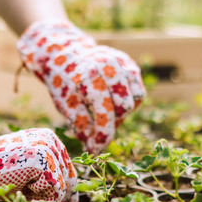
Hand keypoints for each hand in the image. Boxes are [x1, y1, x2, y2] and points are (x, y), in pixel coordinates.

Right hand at [0, 115, 75, 201]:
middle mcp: (51, 142)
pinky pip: (51, 190)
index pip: (67, 171)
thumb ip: (43, 184)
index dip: (65, 194)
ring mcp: (47, 149)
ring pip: (59, 189)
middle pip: (66, 181)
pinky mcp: (41, 160)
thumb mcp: (24, 176)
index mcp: (49, 141)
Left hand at [17, 20, 145, 153]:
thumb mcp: (65, 103)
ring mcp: (121, 63)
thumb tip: (94, 148)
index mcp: (88, 76)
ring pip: (134, 100)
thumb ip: (80, 124)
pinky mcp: (129, 64)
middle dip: (113, 122)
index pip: (104, 112)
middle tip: (99, 127)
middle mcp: (108, 66)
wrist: (66, 52)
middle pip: (123, 107)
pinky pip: (138, 92)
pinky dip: (129, 102)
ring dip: (122, 113)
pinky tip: (113, 104)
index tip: (96, 149)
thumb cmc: (64, 82)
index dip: (102, 135)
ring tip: (105, 114)